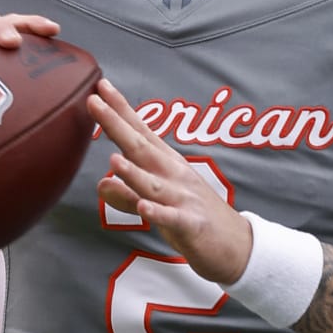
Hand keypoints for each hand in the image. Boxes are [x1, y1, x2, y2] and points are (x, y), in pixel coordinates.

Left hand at [89, 79, 253, 287]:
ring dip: (134, 172)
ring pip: (154, 185)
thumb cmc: (193, 220)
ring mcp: (184, 200)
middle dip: (118, 125)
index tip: (100, 87)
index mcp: (167, 165)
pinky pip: (172, 219)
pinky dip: (158, 213)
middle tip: (95, 102)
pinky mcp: (192, 226)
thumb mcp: (158, 205)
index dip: (120, 110)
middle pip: (142, 148)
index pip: (140, 132)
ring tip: (114, 159)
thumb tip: (101, 183)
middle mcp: (175, 176)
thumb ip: (128, 195)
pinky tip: (144, 208)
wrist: (237, 246)